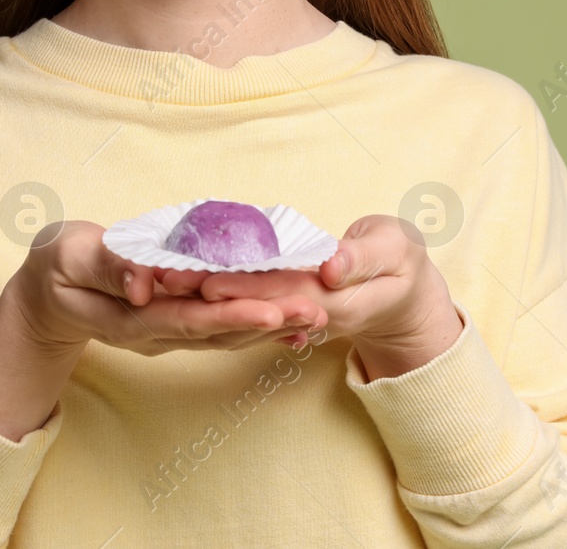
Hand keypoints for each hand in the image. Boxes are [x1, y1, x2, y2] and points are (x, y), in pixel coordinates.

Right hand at [4, 221, 328, 356]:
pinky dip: (260, 324)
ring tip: (317, 314)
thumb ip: (106, 267)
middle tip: (316, 311)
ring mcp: (170, 333)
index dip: (232, 314)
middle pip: (219, 331)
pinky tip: (294, 322)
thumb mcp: (66, 257)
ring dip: (273, 325)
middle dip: (268, 322)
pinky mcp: (180, 323)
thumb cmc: (56, 267)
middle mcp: (157, 333)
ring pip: (228, 333)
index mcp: (131, 317)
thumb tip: (143, 282)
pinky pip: (224, 327)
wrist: (49, 295)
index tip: (272, 309)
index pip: (189, 318)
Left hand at [153, 214, 463, 377]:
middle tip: (164, 277)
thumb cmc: (404, 263)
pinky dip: (218, 288)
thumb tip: (330, 267)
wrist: (405, 293)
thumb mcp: (397, 251)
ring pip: (244, 303)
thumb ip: (364, 258)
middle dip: (207, 291)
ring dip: (202, 293)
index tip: (207, 280)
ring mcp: (294, 314)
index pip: (282, 295)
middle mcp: (308, 315)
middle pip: (252, 303)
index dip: (244, 288)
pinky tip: (185, 277)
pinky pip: (248, 298)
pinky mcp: (285, 305)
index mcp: (337, 303)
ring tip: (161, 278)